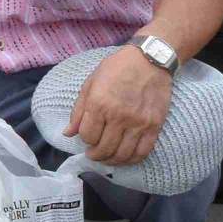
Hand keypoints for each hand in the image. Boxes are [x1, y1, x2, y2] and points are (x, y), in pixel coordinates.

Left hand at [68, 47, 173, 168]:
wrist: (149, 60)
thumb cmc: (116, 69)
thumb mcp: (90, 83)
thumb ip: (78, 111)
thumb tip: (67, 133)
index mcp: (99, 104)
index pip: (87, 135)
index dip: (84, 140)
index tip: (86, 138)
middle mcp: (118, 116)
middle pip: (104, 148)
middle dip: (95, 155)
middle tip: (93, 154)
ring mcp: (138, 123)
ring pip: (122, 154)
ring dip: (112, 161)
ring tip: (106, 158)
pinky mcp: (154, 126)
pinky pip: (142, 152)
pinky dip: (132, 160)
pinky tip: (125, 158)